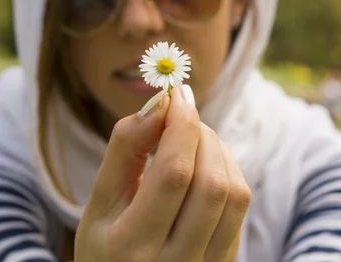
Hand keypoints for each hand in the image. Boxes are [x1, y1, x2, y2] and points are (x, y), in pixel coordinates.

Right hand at [75, 86, 251, 261]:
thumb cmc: (108, 246)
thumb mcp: (100, 203)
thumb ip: (124, 151)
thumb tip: (160, 104)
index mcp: (132, 247)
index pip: (174, 174)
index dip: (181, 124)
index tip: (177, 94)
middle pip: (211, 182)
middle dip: (200, 135)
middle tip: (181, 117)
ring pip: (234, 193)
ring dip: (218, 151)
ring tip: (192, 140)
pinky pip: (240, 208)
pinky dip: (227, 172)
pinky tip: (205, 167)